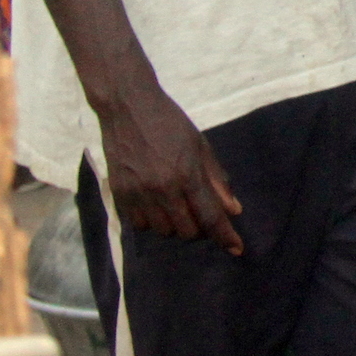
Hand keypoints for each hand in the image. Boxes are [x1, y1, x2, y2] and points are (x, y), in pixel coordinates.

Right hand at [95, 80, 243, 252]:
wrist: (127, 106)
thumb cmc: (170, 122)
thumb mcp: (200, 146)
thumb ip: (217, 179)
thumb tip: (233, 209)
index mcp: (187, 174)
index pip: (210, 216)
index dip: (225, 236)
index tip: (236, 249)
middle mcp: (162, 188)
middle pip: (187, 231)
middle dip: (198, 228)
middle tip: (199, 213)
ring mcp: (138, 193)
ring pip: (162, 231)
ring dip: (174, 225)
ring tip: (176, 205)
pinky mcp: (119, 193)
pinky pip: (139, 224)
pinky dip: (151, 221)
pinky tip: (155, 204)